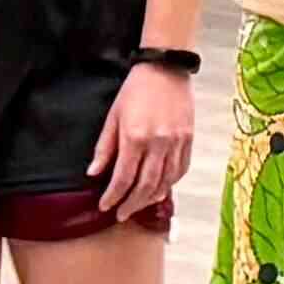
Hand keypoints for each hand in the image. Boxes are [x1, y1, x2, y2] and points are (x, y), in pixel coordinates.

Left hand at [92, 61, 197, 218]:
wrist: (166, 69)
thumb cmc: (135, 90)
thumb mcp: (113, 117)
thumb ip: (105, 148)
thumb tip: (94, 173)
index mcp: (135, 137)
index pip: (123, 177)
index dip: (113, 196)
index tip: (105, 206)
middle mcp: (158, 144)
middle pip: (146, 185)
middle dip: (132, 203)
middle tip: (121, 214)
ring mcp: (177, 143)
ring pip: (166, 181)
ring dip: (152, 198)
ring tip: (140, 205)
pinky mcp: (189, 139)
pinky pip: (181, 169)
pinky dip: (170, 183)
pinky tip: (161, 188)